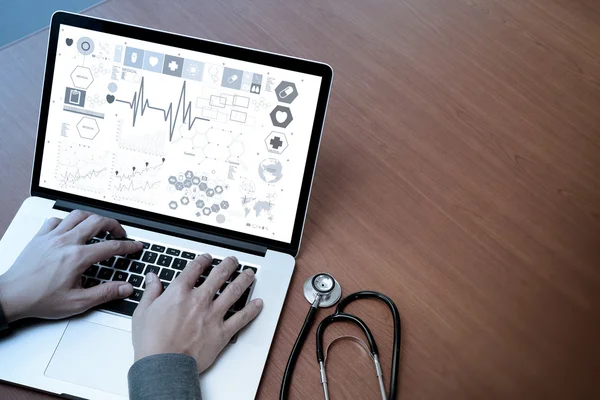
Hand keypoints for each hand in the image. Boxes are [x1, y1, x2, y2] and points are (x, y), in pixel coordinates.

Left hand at [0, 210, 142, 322]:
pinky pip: (57, 220)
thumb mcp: (77, 302)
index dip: (128, 245)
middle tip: (120, 233)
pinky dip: (68, 221)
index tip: (135, 246)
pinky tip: (71, 230)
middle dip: (114, 225)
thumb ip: (105, 293)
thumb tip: (125, 288)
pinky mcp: (40, 237)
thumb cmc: (39, 300)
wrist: (10, 297)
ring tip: (99, 226)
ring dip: (93, 218)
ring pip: (78, 215)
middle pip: (97, 221)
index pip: (111, 246)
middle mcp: (66, 242)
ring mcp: (52, 237)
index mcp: (77, 257)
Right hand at [132, 255, 262, 372]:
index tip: (207, 258)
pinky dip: (252, 310)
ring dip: (244, 279)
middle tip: (233, 261)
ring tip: (249, 274)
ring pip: (234, 291)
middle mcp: (199, 300)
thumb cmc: (152, 342)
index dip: (202, 260)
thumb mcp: (143, 312)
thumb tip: (152, 278)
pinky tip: (258, 303)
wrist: (164, 365)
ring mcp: (213, 315)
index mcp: (179, 293)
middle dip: (228, 264)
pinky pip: (242, 318)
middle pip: (219, 275)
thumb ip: (151, 292)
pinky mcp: (222, 331)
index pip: (195, 269)